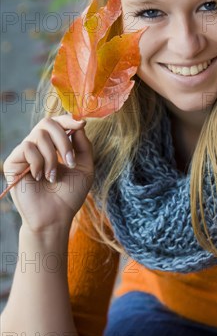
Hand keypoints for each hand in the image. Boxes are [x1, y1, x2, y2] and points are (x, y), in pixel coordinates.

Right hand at [3, 115, 93, 232]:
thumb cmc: (70, 195)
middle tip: (70, 161)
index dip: (68, 119)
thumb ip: (83, 144)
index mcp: (54, 146)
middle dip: (63, 140)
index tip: (80, 123)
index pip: (57, 122)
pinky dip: (38, 162)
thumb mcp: (84, 167)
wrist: (56, 216)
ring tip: (53, 177)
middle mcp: (38, 146)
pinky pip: (27, 147)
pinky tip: (39, 177)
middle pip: (47, 123)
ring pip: (39, 135)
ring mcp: (25, 154)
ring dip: (52, 157)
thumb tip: (78, 122)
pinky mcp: (13, 162)